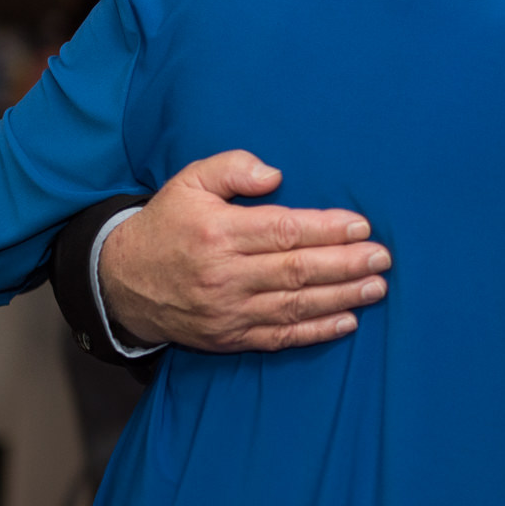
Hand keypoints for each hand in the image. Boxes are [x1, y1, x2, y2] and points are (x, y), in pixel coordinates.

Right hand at [100, 150, 390, 352]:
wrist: (122, 282)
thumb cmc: (166, 224)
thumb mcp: (188, 181)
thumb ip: (231, 168)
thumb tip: (275, 174)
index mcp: (218, 234)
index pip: (283, 231)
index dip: (326, 230)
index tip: (361, 226)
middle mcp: (224, 276)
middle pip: (296, 271)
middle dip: (345, 265)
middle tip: (382, 258)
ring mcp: (227, 311)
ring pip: (294, 306)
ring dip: (341, 298)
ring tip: (376, 287)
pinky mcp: (229, 337)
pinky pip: (279, 337)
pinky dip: (316, 331)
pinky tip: (347, 321)